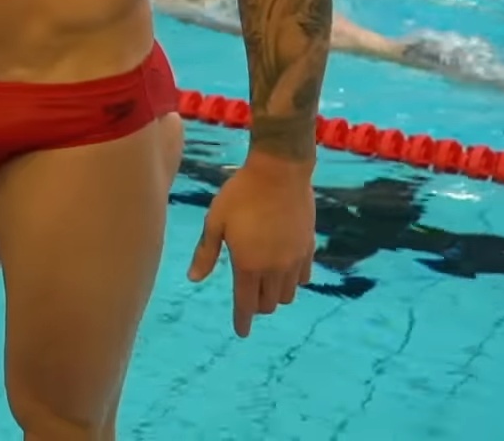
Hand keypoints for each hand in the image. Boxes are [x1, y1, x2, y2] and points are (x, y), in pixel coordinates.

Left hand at [188, 154, 315, 336]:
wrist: (279, 171)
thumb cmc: (240, 193)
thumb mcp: (215, 221)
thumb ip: (206, 253)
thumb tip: (194, 279)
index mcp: (248, 265)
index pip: (245, 304)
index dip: (242, 321)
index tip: (241, 332)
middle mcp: (274, 268)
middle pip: (268, 304)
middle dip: (256, 306)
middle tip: (247, 297)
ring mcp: (294, 259)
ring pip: (288, 295)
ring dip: (275, 295)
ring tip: (264, 284)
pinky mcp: (309, 248)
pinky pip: (303, 278)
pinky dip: (292, 281)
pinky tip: (283, 270)